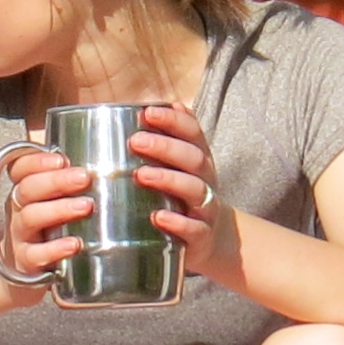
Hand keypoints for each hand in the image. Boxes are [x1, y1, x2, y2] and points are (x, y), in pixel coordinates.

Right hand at [0, 145, 94, 285]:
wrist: (20, 280)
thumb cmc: (45, 236)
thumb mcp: (52, 207)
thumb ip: (70, 187)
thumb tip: (104, 165)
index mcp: (26, 192)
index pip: (20, 168)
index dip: (36, 161)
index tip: (61, 159)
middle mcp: (18, 210)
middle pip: (28, 188)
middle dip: (56, 181)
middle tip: (84, 177)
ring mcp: (19, 237)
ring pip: (30, 217)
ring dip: (59, 209)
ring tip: (85, 206)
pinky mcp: (25, 263)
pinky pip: (35, 254)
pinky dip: (55, 248)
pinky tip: (74, 244)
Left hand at [132, 104, 238, 285]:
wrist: (208, 239)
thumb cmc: (179, 196)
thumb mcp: (176, 167)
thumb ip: (166, 139)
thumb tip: (154, 104)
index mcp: (198, 158)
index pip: (192, 132)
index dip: (173, 120)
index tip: (147, 111)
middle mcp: (206, 179)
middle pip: (193, 158)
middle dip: (166, 147)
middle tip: (136, 141)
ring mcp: (206, 208)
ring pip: (195, 190)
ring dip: (169, 180)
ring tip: (141, 175)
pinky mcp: (202, 237)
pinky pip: (194, 229)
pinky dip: (178, 222)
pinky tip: (157, 217)